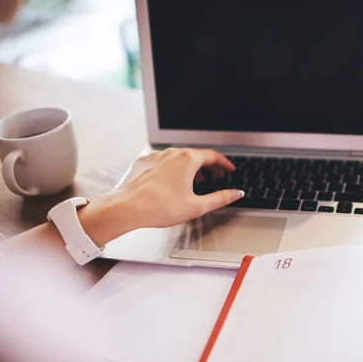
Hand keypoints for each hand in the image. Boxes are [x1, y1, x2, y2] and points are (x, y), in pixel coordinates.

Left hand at [78, 148, 243, 246]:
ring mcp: (156, 156)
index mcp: (188, 160)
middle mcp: (172, 153)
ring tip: (196, 179)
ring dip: (191, 166)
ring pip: (179, 157)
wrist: (127, 208)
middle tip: (216, 175)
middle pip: (196, 155)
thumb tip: (236, 194)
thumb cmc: (159, 207)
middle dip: (209, 165)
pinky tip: (172, 181)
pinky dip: (172, 168)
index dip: (224, 163)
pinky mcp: (143, 162)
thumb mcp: (197, 206)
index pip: (213, 156)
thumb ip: (221, 198)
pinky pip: (163, 161)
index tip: (229, 169)